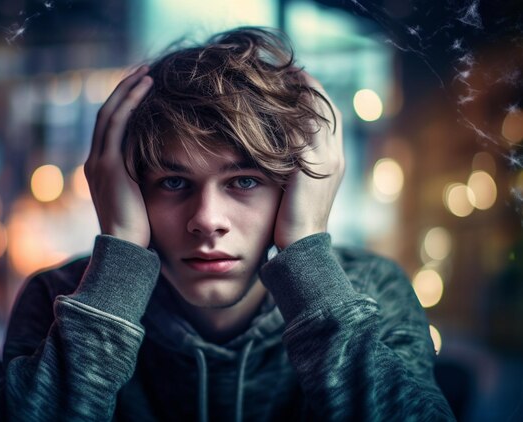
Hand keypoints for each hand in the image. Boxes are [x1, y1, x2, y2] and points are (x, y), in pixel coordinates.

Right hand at [84, 66, 152, 246]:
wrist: (125, 248)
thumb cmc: (138, 229)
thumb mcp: (139, 199)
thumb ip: (142, 180)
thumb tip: (162, 170)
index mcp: (100, 169)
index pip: (109, 129)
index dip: (123, 106)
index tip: (141, 91)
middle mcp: (94, 161)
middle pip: (106, 115)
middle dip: (124, 91)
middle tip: (143, 73)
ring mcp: (99, 162)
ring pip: (110, 114)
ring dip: (128, 91)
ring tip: (146, 74)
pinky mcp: (109, 165)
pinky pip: (118, 124)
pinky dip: (130, 103)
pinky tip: (145, 89)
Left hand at [273, 72, 343, 249]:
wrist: (302, 249)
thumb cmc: (293, 222)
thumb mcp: (299, 189)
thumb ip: (297, 167)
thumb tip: (278, 150)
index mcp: (334, 160)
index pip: (329, 117)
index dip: (313, 97)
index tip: (294, 81)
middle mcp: (334, 156)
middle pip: (326, 107)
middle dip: (307, 86)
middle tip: (286, 70)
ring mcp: (325, 160)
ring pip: (316, 113)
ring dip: (298, 92)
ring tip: (277, 76)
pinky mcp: (310, 167)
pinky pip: (302, 128)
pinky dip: (289, 111)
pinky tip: (270, 99)